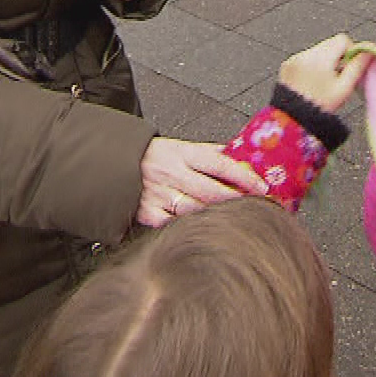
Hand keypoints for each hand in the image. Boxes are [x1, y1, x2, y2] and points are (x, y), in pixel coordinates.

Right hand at [134, 137, 266, 226]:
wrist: (114, 164)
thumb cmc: (153, 156)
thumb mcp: (181, 146)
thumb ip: (209, 153)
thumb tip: (240, 156)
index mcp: (183, 153)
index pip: (219, 164)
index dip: (243, 177)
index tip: (261, 187)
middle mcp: (172, 173)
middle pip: (211, 191)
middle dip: (236, 201)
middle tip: (256, 208)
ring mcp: (160, 195)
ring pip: (195, 210)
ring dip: (217, 216)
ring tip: (236, 220)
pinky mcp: (148, 213)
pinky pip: (174, 224)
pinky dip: (189, 227)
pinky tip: (204, 230)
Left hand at [278, 34, 369, 112]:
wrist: (293, 119)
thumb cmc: (320, 106)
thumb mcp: (344, 88)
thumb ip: (358, 67)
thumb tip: (368, 52)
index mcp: (321, 58)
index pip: (342, 40)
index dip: (350, 52)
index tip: (349, 68)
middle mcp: (306, 54)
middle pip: (329, 44)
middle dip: (337, 57)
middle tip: (337, 77)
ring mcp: (294, 59)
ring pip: (317, 51)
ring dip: (324, 61)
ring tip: (323, 82)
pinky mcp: (287, 65)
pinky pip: (304, 58)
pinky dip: (310, 66)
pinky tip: (311, 82)